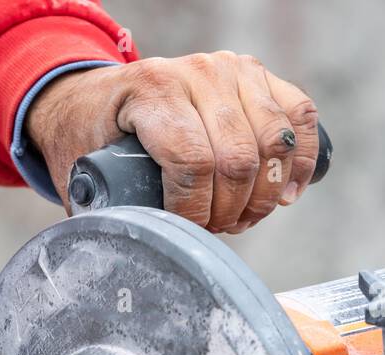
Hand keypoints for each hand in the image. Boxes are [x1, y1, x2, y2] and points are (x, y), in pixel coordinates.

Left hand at [25, 52, 318, 232]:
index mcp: (151, 90)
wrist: (100, 96)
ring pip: (274, 143)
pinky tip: (283, 195)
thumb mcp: (84, 168)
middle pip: (238, 158)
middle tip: (213, 230)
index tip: (186, 232)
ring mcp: (233, 70)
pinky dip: (300, 163)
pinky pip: (299, 118)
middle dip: (228, 210)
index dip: (194, 211)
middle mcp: (197, 72)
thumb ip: (104, 207)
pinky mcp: (260, 76)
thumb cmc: (93, 137)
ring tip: (240, 218)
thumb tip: (131, 254)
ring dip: (262, 195)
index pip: (192, 160)